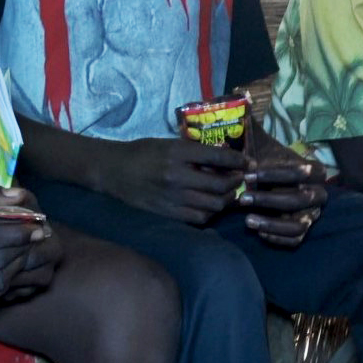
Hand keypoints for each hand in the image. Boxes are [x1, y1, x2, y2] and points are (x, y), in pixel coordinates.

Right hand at [98, 138, 246, 224]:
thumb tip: (224, 156)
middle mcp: (176, 176)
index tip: (248, 162)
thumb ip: (194, 151)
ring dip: (226, 200)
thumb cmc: (143, 152)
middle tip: (240, 179)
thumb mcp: (169, 143)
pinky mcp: (167, 213)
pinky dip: (211, 214)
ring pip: (212, 205)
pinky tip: (211, 207)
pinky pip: (198, 219)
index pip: (217, 157)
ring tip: (229, 194)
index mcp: (177, 153)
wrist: (113, 171)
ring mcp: (172, 197)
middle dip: (235, 182)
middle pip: (219, 185)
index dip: (237, 160)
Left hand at [239, 160, 327, 247]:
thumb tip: (249, 166)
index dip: (274, 175)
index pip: (301, 174)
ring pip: (298, 226)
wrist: (266, 176)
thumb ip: (260, 157)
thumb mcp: (265, 151)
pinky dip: (276, 238)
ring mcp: (312, 215)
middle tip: (243, 198)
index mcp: (316, 172)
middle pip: (299, 200)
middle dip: (268, 200)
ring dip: (271, 223)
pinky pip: (294, 240)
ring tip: (247, 220)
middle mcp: (319, 195)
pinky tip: (258, 231)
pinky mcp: (303, 230)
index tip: (248, 176)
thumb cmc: (267, 162)